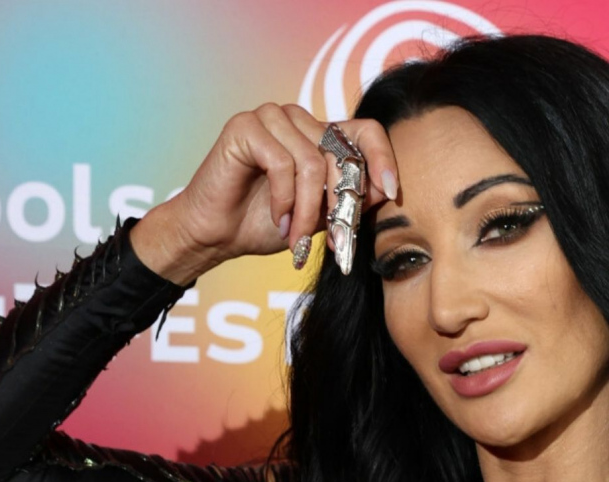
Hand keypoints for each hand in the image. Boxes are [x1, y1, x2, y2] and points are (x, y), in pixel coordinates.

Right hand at [131, 103, 398, 283]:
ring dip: (309, 209)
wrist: (219, 234)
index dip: (383, 158)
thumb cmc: (268, 222)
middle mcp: (299, 119)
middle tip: (330, 238)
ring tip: (298, 235)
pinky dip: (284, 199)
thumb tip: (386, 190)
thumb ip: (352, 199)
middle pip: (341, 152)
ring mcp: (271, 117)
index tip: (390, 193)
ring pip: (312, 161)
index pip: (366, 131)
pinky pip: (282, 163)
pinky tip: (279, 218)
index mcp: (320, 133)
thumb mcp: (322, 215)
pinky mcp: (245, 126)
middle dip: (339, 202)